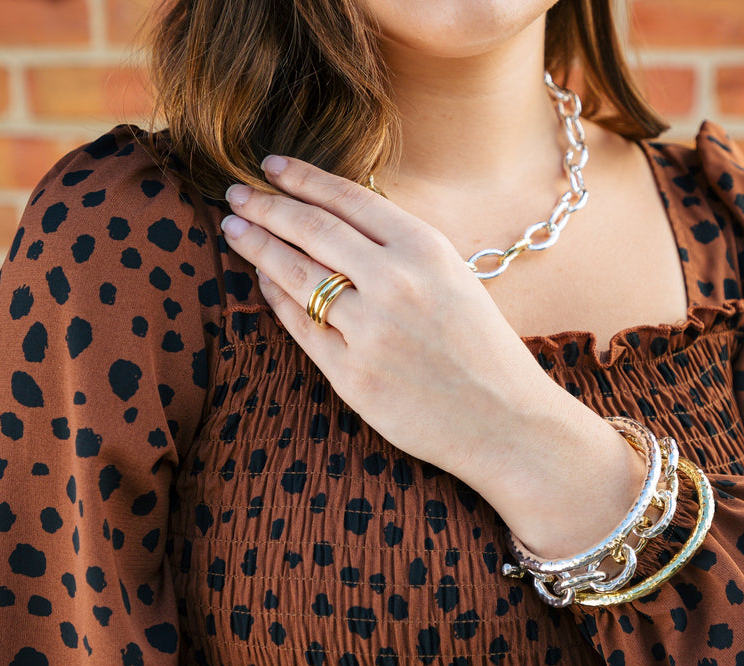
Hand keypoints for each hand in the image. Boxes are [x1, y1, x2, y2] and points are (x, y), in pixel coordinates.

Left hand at [220, 155, 644, 556]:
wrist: (507, 421)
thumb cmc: (484, 349)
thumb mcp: (455, 279)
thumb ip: (401, 250)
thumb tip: (335, 221)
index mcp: (427, 250)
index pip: (348, 199)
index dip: (303, 179)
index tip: (271, 165)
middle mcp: (395, 282)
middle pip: (312, 230)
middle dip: (266, 207)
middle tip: (236, 195)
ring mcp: (369, 330)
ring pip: (296, 275)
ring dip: (258, 248)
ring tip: (235, 231)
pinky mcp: (351, 375)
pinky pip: (300, 325)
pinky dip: (276, 298)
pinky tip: (263, 280)